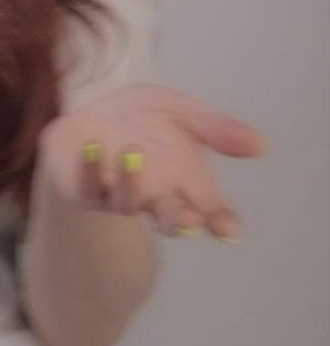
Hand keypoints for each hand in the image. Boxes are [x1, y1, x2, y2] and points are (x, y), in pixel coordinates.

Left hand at [38, 85, 267, 240]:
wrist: (91, 114)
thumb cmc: (143, 120)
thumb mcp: (183, 113)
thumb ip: (216, 129)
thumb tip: (262, 146)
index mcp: (184, 184)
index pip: (210, 210)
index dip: (221, 223)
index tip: (230, 231)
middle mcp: (153, 196)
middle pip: (170, 219)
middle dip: (180, 221)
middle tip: (189, 220)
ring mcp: (117, 197)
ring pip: (126, 204)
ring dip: (131, 184)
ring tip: (133, 153)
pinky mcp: (83, 190)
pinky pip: (87, 185)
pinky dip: (91, 167)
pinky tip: (93, 146)